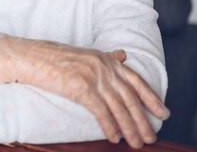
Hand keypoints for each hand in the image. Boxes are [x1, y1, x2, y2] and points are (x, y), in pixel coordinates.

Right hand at [0, 34, 169, 148]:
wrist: (33, 57)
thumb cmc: (55, 58)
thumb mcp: (86, 54)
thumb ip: (107, 58)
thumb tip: (123, 56)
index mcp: (106, 60)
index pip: (136, 80)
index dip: (151, 98)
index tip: (163, 113)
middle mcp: (103, 67)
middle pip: (130, 98)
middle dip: (143, 119)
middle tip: (152, 137)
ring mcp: (93, 77)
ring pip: (118, 107)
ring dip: (130, 128)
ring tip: (137, 143)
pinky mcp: (81, 88)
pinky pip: (101, 112)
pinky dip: (110, 126)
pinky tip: (115, 138)